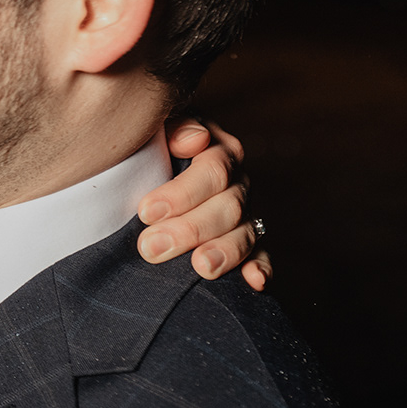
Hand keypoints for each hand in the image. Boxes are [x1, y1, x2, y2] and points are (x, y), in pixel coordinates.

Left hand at [137, 119, 269, 289]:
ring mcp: (243, 215)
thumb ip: (175, 127)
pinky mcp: (246, 244)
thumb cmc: (149, 148)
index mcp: (218, 152)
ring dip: (223, 252)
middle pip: (227, 207)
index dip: (181, 193)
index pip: (212, 171)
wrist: (149, 171)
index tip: (146, 212)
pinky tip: (254, 281)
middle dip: (189, 230)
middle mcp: (236, 184)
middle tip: (150, 248)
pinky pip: (260, 257)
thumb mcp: (157, 130)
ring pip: (244, 234)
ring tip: (200, 267)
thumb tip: (193, 140)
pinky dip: (260, 269)